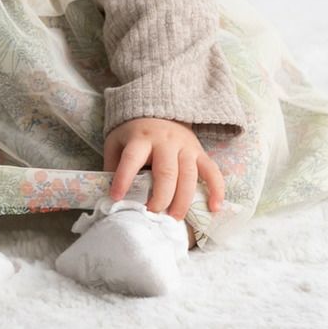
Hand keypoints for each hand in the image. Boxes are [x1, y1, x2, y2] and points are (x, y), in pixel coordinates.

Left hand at [103, 117, 224, 219]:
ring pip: (188, 175)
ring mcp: (185, 146)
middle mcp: (164, 141)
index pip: (131, 159)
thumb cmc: (135, 133)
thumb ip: (113, 165)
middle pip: (166, 172)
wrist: (158, 109)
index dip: (123, 179)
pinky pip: (212, 171)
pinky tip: (214, 208)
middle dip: (161, 197)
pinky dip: (216, 190)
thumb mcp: (117, 142)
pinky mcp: (199, 151)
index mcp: (140, 137)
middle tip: (153, 214)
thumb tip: (111, 195)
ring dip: (183, 200)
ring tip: (174, 218)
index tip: (116, 198)